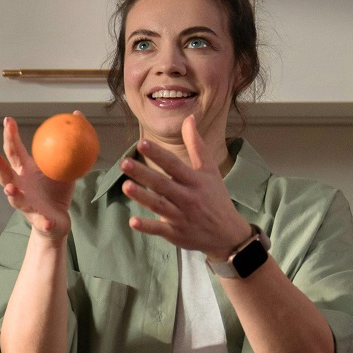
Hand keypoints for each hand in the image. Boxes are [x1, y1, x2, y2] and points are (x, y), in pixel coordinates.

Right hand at [0, 117, 75, 241]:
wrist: (57, 220)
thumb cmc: (56, 190)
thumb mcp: (65, 164)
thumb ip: (70, 142)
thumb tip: (77, 113)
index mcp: (24, 171)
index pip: (14, 151)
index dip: (9, 136)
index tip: (8, 120)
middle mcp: (19, 186)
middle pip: (5, 174)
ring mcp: (25, 204)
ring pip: (15, 199)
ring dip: (11, 193)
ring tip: (9, 189)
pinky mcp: (37, 220)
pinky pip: (40, 220)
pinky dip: (43, 221)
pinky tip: (47, 222)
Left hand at [121, 117, 251, 260]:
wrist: (228, 234)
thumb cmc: (216, 198)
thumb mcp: (210, 171)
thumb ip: (196, 146)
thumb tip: (189, 119)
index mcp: (195, 180)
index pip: (174, 165)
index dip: (158, 154)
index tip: (142, 144)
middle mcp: (187, 197)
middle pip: (162, 184)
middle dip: (143, 173)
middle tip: (124, 163)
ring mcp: (181, 216)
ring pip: (159, 205)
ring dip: (142, 196)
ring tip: (125, 186)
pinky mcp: (175, 233)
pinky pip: (159, 229)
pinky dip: (147, 226)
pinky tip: (133, 221)